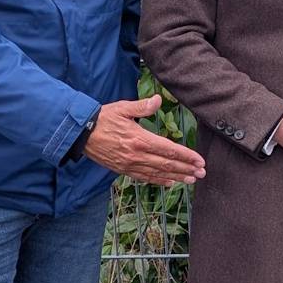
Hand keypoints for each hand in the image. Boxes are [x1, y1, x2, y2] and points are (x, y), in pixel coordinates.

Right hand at [84, 95, 205, 184]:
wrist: (80, 133)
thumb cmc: (103, 118)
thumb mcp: (123, 108)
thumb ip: (142, 106)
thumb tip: (157, 100)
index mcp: (139, 139)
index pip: (169, 149)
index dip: (186, 156)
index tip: (199, 161)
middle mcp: (137, 155)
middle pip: (167, 164)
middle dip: (186, 169)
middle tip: (201, 173)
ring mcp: (130, 164)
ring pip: (158, 173)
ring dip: (176, 177)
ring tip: (191, 179)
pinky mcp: (123, 170)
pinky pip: (144, 177)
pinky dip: (158, 181)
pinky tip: (170, 182)